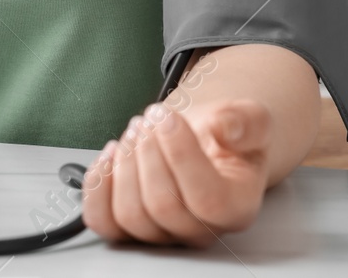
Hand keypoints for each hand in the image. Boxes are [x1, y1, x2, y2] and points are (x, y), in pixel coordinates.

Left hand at [81, 98, 272, 246]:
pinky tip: (110, 154)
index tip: (166, 115)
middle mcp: (200, 230)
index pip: (207, 199)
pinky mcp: (129, 226)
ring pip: (131, 215)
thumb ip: (246, 122)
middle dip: (148, 152)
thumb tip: (228, 130)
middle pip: (162, 206)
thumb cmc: (225, 136)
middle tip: (149, 119)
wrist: (204, 142)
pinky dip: (97, 186)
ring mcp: (163, 232)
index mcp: (236, 207)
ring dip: (124, 164)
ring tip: (135, 132)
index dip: (180, 154)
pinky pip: (103, 221)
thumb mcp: (250, 119)